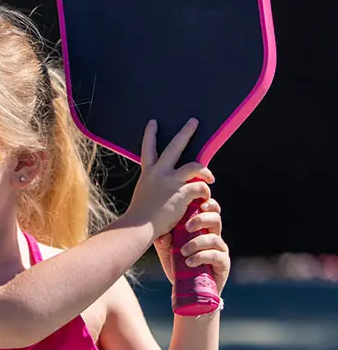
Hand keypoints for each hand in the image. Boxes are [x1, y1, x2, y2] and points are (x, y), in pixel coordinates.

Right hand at [125, 118, 215, 237]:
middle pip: (175, 146)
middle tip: (193, 122)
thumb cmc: (139, 218)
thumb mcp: (144, 196)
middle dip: (186, 132)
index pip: (148, 149)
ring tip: (210, 177)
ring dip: (205, 171)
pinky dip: (204, 192)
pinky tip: (204, 198)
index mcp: (148, 174)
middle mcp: (158, 173)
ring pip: (195, 166)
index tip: (153, 123)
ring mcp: (170, 182)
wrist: (138, 227)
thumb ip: (155, 189)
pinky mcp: (182, 192)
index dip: (150, 135)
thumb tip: (165, 190)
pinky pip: (200, 187)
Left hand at [153, 197, 229, 295]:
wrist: (188, 290)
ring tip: (183, 252)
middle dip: (202, 219)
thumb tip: (160, 235)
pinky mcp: (223, 263)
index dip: (207, 203)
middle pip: (216, 218)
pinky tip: (189, 262)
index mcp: (203, 229)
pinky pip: (215, 255)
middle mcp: (214, 236)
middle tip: (187, 226)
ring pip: (214, 238)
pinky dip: (201, 257)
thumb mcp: (166, 252)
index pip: (209, 210)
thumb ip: (163, 241)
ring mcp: (220, 250)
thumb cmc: (178, 267)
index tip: (197, 204)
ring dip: (197, 243)